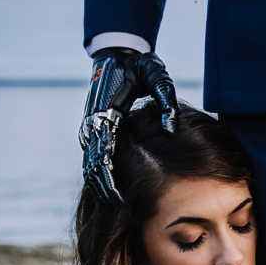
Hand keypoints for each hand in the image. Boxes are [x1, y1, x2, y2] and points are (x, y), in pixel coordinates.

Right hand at [79, 49, 178, 199]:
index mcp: (106, 115)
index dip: (109, 179)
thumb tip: (173, 131)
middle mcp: (94, 124)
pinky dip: (101, 174)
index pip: (103, 154)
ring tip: (117, 207)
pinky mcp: (96, 128)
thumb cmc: (141, 66)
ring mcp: (92, 127)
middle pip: (93, 165)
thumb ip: (167, 102)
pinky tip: (114, 190)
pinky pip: (96, 156)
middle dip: (104, 189)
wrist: (119, 53)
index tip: (119, 199)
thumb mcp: (158, 78)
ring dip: (100, 185)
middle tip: (119, 210)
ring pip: (91, 163)